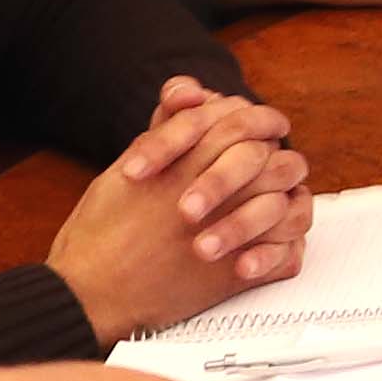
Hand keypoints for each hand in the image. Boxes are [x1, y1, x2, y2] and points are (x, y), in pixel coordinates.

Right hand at [49, 81, 314, 336]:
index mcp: (190, 160)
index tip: (263, 130)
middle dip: (280, 162)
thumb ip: (168, 128)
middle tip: (275, 167)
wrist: (92, 288)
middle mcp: (217, 194)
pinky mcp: (235, 277)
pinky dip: (285, 251)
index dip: (259, 124)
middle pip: (277, 163)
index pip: (246, 126)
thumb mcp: (131, 163)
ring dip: (289, 205)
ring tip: (278, 205)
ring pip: (289, 209)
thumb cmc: (103, 227)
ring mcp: (231, 235)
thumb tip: (191, 92)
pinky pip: (286, 259)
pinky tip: (272, 247)